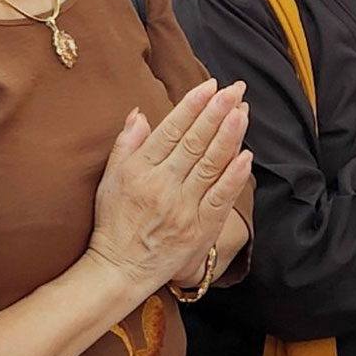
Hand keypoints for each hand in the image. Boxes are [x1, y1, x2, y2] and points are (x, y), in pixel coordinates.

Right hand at [86, 80, 253, 293]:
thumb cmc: (113, 223)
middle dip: (217, 112)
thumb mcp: (109, 179)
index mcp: (139, 171)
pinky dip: (234, 177)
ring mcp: (183, 208)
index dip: (192, 106)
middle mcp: (162, 186)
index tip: (210, 86)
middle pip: (194, 143)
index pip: (170, 131)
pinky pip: (221, 198)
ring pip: (211, 165)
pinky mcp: (199, 229)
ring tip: (243, 111)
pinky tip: (246, 155)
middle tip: (234, 90)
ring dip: (229, 136)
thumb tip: (139, 113)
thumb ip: (126, 144)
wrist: (121, 270)